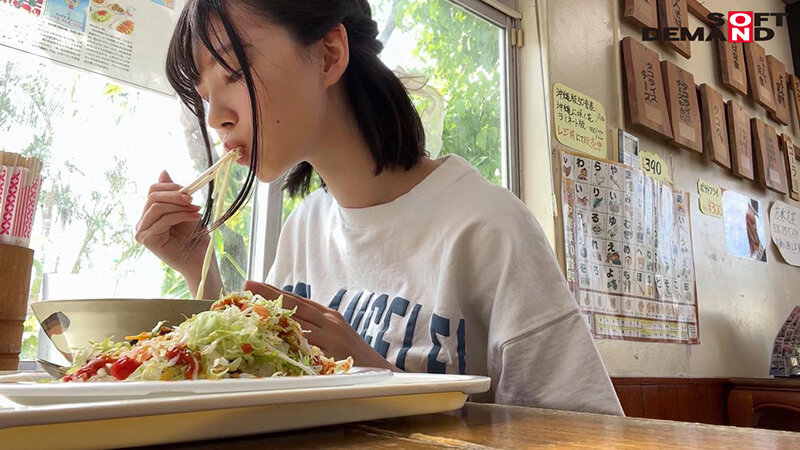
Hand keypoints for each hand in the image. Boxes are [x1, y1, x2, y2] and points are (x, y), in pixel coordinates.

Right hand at [136, 171, 220, 296]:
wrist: (199, 259)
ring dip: (179, 206)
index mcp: (149, 213)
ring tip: (196, 210)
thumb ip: (173, 193)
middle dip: (175, 195)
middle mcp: (141, 222)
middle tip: (192, 199)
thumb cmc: (193, 236)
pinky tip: (195, 217)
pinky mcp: (147, 240)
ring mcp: (142, 231)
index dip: (171, 187)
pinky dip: (181, 215)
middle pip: (153, 197)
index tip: (189, 191)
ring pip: (157, 207)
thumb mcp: (184, 209)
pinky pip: (163, 220)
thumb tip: (163, 172)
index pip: (153, 190)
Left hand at [243, 281, 400, 371]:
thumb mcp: (335, 335)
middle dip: (270, 295)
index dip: (276, 291)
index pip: (298, 300)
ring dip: (274, 316)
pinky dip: (290, 340)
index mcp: (329, 315)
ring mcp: (331, 337)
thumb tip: (286, 326)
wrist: (380, 370)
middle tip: (248, 286)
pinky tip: (273, 336)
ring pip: (298, 322)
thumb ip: (315, 328)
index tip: (255, 284)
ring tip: (253, 309)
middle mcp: (330, 321)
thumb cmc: (354, 355)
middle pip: (295, 305)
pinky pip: (307, 345)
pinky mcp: (333, 353)